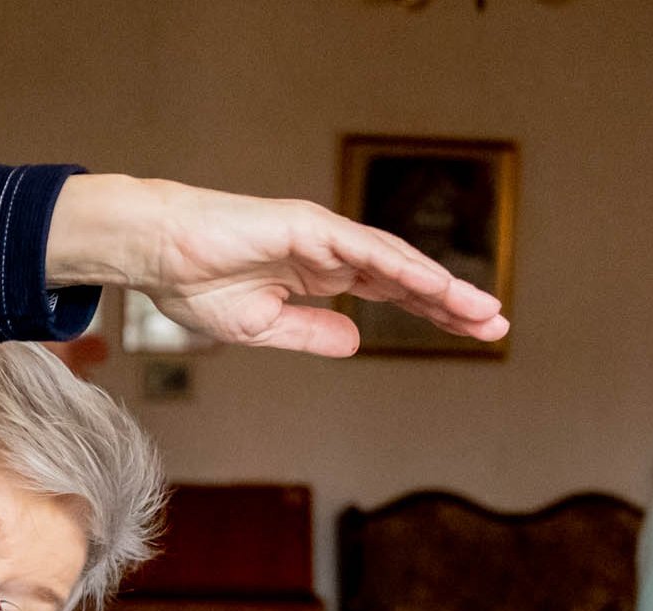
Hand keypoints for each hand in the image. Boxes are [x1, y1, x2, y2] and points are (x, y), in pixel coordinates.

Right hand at [47, 174, 506, 356]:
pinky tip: (433, 285)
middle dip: (453, 302)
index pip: (393, 294)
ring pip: (395, 262)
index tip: (474, 331)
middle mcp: (333, 252)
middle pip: (406, 278)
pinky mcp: (308, 227)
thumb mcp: (262, 326)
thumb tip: (357, 340)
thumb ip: (311, 333)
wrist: (154, 253)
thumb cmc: (194, 283)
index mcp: (323, 275)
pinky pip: (364, 249)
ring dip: (439, 285)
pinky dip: (401, 267)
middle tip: (497, 324)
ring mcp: (324, 236)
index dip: (434, 311)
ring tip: (480, 310)